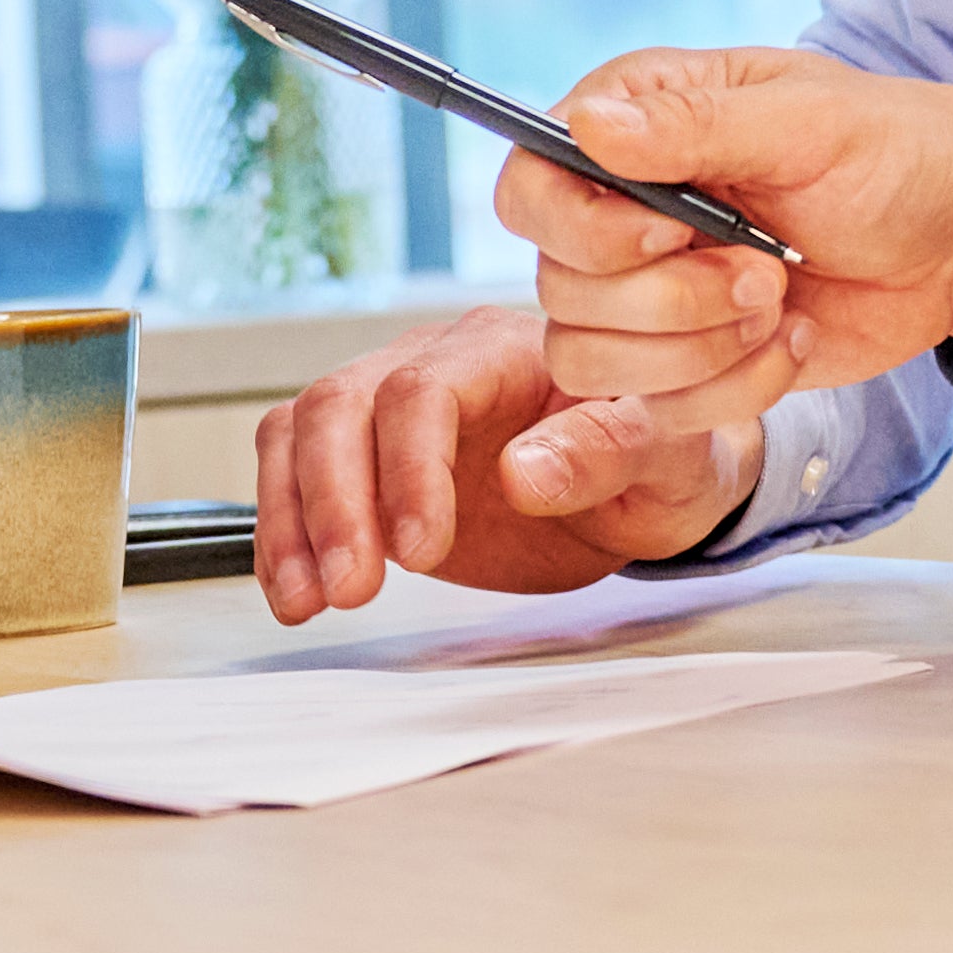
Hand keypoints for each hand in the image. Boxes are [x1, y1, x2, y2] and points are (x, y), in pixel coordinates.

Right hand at [251, 304, 743, 622]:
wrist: (643, 483)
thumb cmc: (659, 460)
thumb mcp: (667, 460)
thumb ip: (607, 451)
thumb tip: (524, 473)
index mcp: (504, 351)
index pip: (425, 389)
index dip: (410, 467)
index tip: (423, 551)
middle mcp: (433, 364)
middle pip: (342, 404)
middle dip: (333, 500)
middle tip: (352, 587)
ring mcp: (389, 408)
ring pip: (302, 433)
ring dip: (294, 520)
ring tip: (308, 601)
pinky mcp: (367, 459)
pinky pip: (295, 473)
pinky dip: (285, 533)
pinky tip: (296, 591)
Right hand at [478, 46, 952, 491]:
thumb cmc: (896, 155)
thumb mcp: (809, 124)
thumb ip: (697, 128)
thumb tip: (589, 125)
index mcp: (634, 125)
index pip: (527, 186)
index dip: (582, 228)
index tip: (672, 231)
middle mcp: (620, 212)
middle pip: (558, 289)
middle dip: (671, 299)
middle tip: (767, 270)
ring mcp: (648, 294)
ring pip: (591, 363)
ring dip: (698, 350)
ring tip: (779, 305)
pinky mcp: (685, 363)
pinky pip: (658, 411)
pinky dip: (734, 389)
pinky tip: (793, 342)